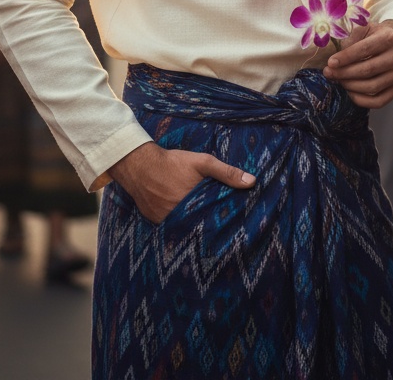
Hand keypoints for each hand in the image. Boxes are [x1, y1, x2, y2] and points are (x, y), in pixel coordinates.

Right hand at [108, 142, 255, 224]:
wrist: (140, 165)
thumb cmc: (174, 163)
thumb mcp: (203, 163)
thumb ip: (227, 173)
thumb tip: (252, 182)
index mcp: (193, 207)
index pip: (214, 222)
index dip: (223, 223)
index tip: (235, 226)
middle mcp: (179, 219)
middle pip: (200, 227)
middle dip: (210, 227)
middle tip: (223, 230)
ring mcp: (165, 223)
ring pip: (186, 229)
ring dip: (195, 226)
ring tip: (208, 228)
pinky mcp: (156, 223)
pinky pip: (172, 227)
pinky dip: (180, 224)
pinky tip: (188, 220)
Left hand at [322, 19, 392, 108]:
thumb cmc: (375, 35)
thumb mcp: (365, 28)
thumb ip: (350, 38)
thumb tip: (334, 56)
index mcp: (389, 37)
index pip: (365, 49)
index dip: (346, 57)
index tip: (330, 63)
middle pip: (368, 70)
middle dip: (344, 73)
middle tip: (328, 73)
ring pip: (372, 86)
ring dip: (350, 86)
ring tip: (338, 80)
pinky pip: (378, 101)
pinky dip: (361, 100)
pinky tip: (349, 92)